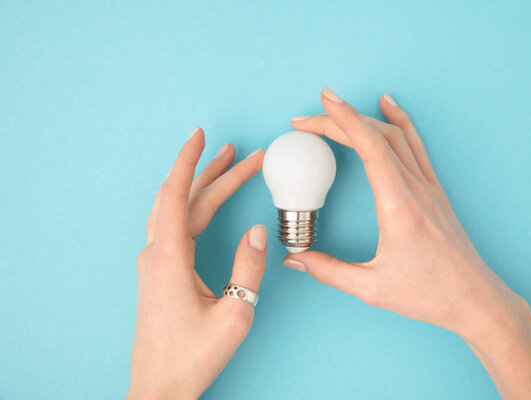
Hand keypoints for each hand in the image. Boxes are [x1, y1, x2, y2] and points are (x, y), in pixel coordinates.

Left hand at [127, 127, 265, 399]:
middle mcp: (156, 254)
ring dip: (201, 186)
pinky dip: (192, 205)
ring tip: (227, 167)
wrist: (160, 386)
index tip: (201, 135)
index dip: (190, 161)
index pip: (176, 194)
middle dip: (214, 172)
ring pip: (177, 210)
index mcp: (169, 258)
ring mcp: (155, 262)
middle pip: (184, 199)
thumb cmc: (193, 356)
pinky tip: (205, 203)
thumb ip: (248, 268)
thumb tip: (256, 231)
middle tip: (244, 154)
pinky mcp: (158, 272)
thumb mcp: (235, 313)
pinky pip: (173, 225)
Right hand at [283, 88, 530, 398]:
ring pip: (398, 136)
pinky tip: (388, 108)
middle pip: (378, 136)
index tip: (323, 102)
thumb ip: (329, 271)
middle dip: (341, 119)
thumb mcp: (372, 288)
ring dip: (365, 117)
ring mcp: (429, 187)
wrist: (475, 298)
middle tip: (308, 117)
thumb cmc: (430, 294)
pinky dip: (399, 122)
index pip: (371, 148)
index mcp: (400, 207)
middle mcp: (417, 189)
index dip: (344, 121)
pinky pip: (416, 145)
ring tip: (337, 106)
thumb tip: (295, 260)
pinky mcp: (435, 191)